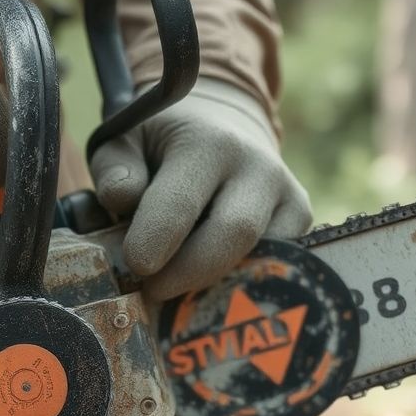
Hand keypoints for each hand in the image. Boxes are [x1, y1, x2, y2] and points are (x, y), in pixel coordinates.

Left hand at [89, 79, 311, 300]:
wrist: (222, 125)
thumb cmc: (163, 143)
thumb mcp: (127, 141)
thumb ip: (115, 168)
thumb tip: (121, 198)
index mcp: (207, 144)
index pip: (182, 201)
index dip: (156, 240)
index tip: (135, 267)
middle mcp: (256, 166)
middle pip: (232, 234)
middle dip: (189, 273)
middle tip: (153, 291)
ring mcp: (286, 192)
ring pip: (261, 256)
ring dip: (216, 283)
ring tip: (178, 290)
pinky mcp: (300, 217)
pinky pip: (276, 263)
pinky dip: (240, 280)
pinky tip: (209, 284)